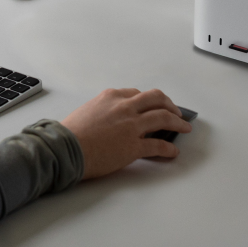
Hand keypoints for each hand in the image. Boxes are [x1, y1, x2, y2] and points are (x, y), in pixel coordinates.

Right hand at [58, 87, 191, 179]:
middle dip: (170, 105)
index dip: (150, 100)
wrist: (63, 148)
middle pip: (157, 99)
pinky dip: (169, 149)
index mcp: (111, 97)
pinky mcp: (134, 146)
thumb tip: (111, 120)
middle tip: (175, 112)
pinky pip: (159, 145)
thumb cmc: (69, 133)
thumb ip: (103, 111)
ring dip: (178, 122)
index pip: (137, 94)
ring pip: (164, 118)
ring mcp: (131, 126)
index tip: (154, 105)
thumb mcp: (87, 111)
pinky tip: (173, 152)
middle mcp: (124, 107)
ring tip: (184, 127)